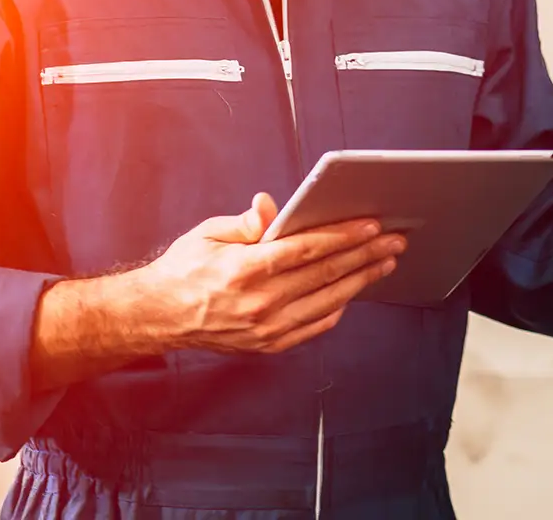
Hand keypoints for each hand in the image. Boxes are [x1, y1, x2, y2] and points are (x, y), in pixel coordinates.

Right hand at [130, 193, 407, 353]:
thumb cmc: (184, 269)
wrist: (158, 317)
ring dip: (361, 280)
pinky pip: (314, 326)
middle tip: (395, 240)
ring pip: (328, 301)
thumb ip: (247, 223)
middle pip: (326, 274)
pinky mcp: (268, 345)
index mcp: (245, 270)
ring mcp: (266, 328)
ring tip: (385, 263)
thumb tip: (273, 208)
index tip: (372, 225)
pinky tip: (354, 290)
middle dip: (365, 255)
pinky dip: (338, 307)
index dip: (343, 236)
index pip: (306, 250)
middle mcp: (259, 303)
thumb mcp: (209, 234)